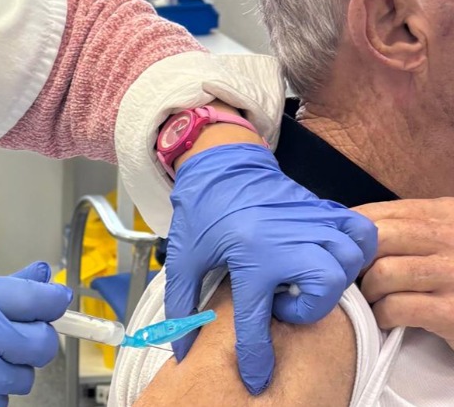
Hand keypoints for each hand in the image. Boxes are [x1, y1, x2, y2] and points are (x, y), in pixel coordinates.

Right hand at [0, 262, 70, 406]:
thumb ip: (3, 287)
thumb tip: (41, 275)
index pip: (38, 299)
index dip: (52, 300)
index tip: (56, 300)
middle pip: (42, 344)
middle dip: (36, 340)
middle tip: (19, 335)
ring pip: (24, 377)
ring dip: (12, 369)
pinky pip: (2, 399)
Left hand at [164, 144, 377, 395]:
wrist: (221, 165)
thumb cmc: (202, 212)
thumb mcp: (184, 257)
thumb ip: (182, 302)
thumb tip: (180, 344)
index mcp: (247, 254)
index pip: (257, 318)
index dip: (257, 355)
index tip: (257, 376)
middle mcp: (284, 239)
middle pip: (324, 285)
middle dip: (309, 306)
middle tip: (285, 300)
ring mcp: (309, 222)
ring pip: (348, 260)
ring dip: (332, 279)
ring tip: (306, 279)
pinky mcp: (323, 210)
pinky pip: (361, 232)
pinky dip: (357, 249)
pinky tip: (333, 257)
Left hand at [356, 198, 453, 349]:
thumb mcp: (443, 238)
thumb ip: (407, 226)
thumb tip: (345, 223)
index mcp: (447, 214)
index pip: (380, 212)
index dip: (348, 230)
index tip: (334, 247)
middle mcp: (453, 237)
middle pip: (378, 239)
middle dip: (355, 261)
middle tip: (351, 278)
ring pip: (384, 272)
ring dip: (369, 291)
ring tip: (374, 301)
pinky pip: (397, 306)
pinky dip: (383, 315)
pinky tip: (388, 319)